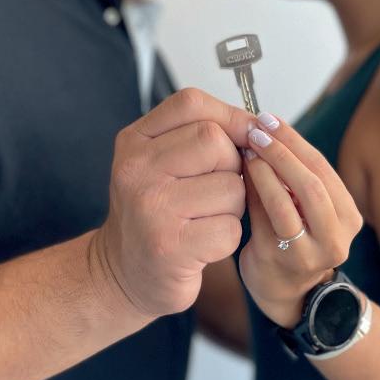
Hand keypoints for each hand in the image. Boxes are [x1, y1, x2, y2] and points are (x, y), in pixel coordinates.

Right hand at [92, 89, 256, 317]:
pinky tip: (203, 245)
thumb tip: (257, 126)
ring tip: (205, 219)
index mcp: (133, 142)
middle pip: (215, 142)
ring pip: (231, 187)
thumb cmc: (153, 215)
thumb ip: (196, 137)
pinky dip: (227, 239)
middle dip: (232, 166)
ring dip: (233, 207)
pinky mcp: (170, 246)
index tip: (246, 135)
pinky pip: (229, 227)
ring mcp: (151, 208)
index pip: (191, 105)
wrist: (122, 274)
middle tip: (215, 190)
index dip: (229, 116)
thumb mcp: (158, 165)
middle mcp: (136, 170)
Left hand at [239, 113, 362, 326]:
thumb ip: (291, 175)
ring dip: (266, 171)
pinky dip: (254, 193)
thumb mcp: (302, 206)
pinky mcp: (281, 261)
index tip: (269, 119)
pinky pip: (266, 220)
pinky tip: (240, 177)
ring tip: (247, 151)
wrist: (282, 292)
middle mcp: (336, 236)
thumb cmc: (290, 238)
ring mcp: (310, 252)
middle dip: (282, 152)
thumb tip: (262, 127)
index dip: (294, 140)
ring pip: (290, 203)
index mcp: (347, 216)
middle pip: (312, 183)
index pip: (322, 168)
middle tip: (255, 131)